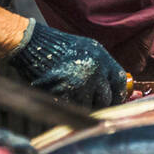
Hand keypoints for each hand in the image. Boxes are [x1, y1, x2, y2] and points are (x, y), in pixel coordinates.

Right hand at [6, 20, 128, 109]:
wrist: (33, 45)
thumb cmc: (60, 47)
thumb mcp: (89, 49)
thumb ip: (104, 67)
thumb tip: (118, 88)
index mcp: (102, 59)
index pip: (120, 82)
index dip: (119, 94)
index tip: (115, 99)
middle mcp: (94, 72)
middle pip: (107, 98)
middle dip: (102, 104)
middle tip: (95, 105)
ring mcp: (79, 84)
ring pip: (90, 107)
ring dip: (85, 107)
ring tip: (75, 98)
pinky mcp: (64, 93)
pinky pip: (73, 109)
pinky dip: (70, 108)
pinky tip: (64, 100)